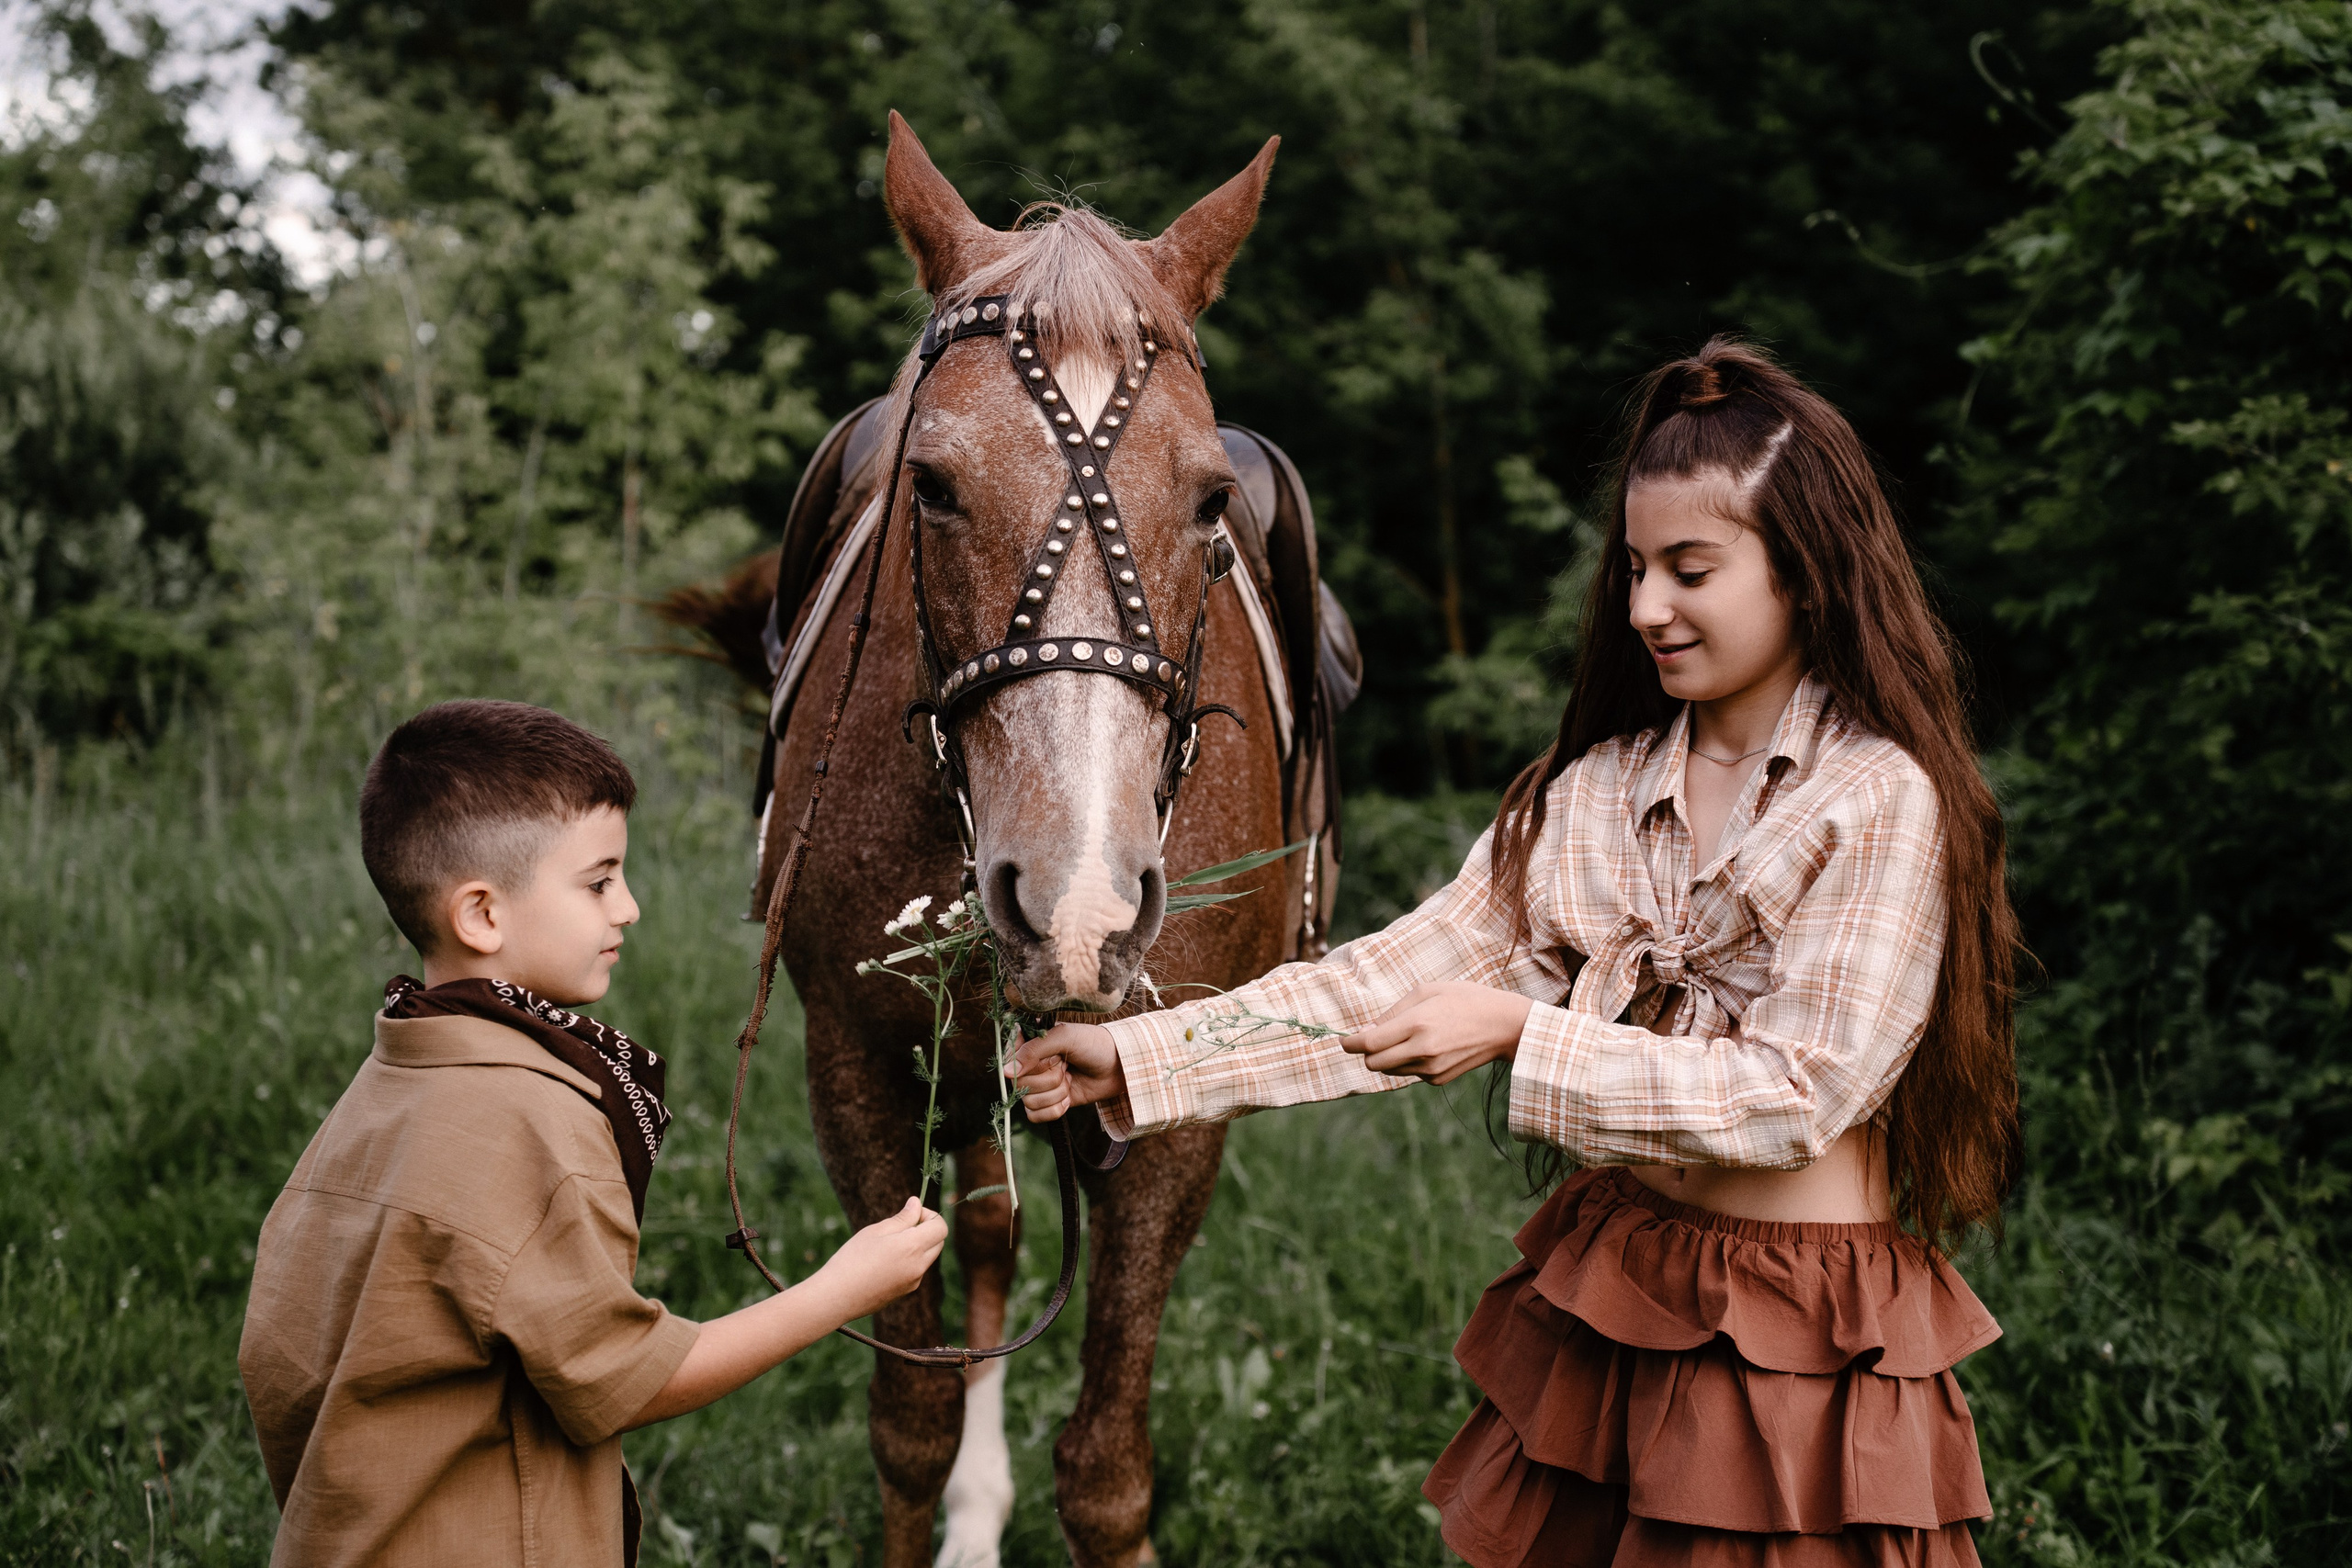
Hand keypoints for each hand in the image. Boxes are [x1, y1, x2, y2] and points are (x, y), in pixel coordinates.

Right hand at [817, 1197, 946, 1318]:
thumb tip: (917, 1204)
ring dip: (918, 1246)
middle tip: (900, 1227)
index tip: (910, 1213)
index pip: (941, 1226)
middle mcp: (919, 1266)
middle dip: (926, 1229)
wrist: (836, 1297)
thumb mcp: (876, 1231)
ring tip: (888, 1245)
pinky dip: (909, 1261)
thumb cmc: (852, 1258)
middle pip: (938, 1242)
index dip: (929, 1215)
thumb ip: (902, 1218)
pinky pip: (916, 1271)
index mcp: (913, 1247)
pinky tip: (882, 1263)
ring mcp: (914, 1282)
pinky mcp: (905, 1292)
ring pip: (927, 1257)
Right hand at [1006, 1021, 1123, 1121]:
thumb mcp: (1065, 1037)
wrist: (1117, 1067)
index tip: (1054, 1056)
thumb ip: (1035, 1049)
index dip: (1034, 1064)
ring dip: (1056, 1093)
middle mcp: (1027, 1065)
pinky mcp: (1045, 1103)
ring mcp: (1036, 1085)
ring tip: (1070, 1078)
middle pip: (1020, 1084)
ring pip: (1029, 1102)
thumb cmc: (1093, 1045)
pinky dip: (1056, 1109)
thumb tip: (1006, 1073)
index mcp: (1027, 1043)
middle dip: (1050, 1078)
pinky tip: (1069, 1096)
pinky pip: (1035, 1116)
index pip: (1010, 1061)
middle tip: (1067, 1066)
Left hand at [1339, 982, 1531, 1085]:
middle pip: (1374, 1063)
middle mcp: (1422, 1050)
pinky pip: (1409, 1073)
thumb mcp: (1427, 991)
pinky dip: (1408, 1062)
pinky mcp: (1439, 1080)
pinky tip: (1427, 1046)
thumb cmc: (1465, 999)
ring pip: (1389, 1071)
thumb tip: (1366, 1030)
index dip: (1350, 1043)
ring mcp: (1431, 1069)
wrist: (1504, 1026)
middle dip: (1366, 1053)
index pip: (1369, 1044)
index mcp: (1417, 1024)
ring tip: (1406, 1037)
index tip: (1343, 1039)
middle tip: (1371, 1037)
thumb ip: (1393, 1012)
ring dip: (1387, 1057)